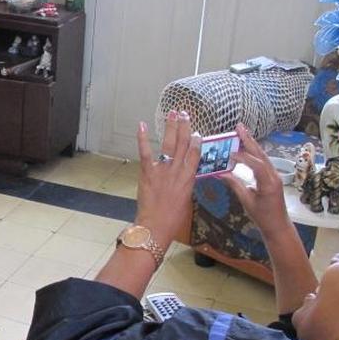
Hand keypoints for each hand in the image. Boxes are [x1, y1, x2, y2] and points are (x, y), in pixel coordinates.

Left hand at [135, 111, 200, 246]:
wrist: (156, 227)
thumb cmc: (172, 219)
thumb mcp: (185, 200)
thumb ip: (185, 184)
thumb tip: (185, 174)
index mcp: (189, 179)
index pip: (195, 155)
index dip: (196, 141)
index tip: (196, 131)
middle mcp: (178, 172)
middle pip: (183, 145)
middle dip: (184, 127)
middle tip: (184, 112)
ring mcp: (163, 171)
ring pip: (169, 144)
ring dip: (170, 127)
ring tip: (172, 113)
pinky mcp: (148, 173)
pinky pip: (146, 153)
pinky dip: (143, 139)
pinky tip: (142, 125)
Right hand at [221, 123, 289, 233]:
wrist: (278, 226)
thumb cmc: (263, 217)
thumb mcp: (247, 201)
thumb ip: (235, 184)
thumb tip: (221, 172)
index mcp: (268, 182)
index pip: (255, 164)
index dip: (242, 157)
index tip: (229, 153)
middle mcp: (273, 176)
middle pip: (260, 154)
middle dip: (249, 140)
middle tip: (239, 127)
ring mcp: (274, 175)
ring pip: (262, 156)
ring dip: (251, 144)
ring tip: (241, 132)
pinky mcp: (272, 177)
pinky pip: (262, 162)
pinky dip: (254, 153)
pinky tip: (246, 148)